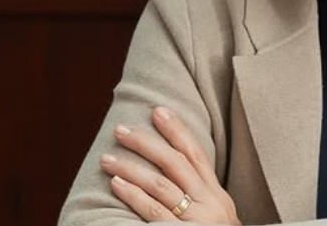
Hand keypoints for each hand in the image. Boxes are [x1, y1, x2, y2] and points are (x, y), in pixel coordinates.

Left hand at [100, 106, 240, 223]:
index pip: (196, 155)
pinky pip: (154, 211)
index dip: (177, 130)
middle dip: (147, 142)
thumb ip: (200, 198)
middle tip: (121, 129)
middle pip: (176, 164)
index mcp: (218, 196)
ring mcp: (197, 220)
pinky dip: (133, 194)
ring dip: (131, 168)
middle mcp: (211, 204)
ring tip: (107, 158)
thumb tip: (174, 175)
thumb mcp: (218, 218)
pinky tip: (116, 184)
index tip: (158, 110)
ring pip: (161, 185)